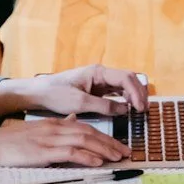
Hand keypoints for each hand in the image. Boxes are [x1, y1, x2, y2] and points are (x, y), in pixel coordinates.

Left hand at [0, 63, 149, 118]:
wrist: (39, 93)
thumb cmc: (56, 94)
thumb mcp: (79, 102)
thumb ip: (103, 106)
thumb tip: (125, 110)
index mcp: (97, 72)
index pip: (125, 78)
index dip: (136, 92)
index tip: (140, 108)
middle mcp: (101, 74)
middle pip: (128, 79)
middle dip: (139, 93)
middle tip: (144, 110)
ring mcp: (100, 81)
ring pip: (124, 85)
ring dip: (134, 96)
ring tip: (140, 111)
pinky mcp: (97, 90)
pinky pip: (116, 92)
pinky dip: (125, 99)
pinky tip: (128, 109)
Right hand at [0, 117, 130, 181]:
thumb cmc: (11, 142)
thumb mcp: (37, 130)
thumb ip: (57, 125)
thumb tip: (73, 120)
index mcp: (54, 123)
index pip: (86, 127)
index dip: (104, 136)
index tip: (117, 145)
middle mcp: (56, 128)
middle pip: (90, 133)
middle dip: (110, 143)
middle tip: (126, 152)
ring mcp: (50, 139)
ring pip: (84, 141)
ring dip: (104, 149)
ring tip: (118, 158)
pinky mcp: (44, 151)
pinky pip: (70, 152)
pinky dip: (87, 157)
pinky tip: (98, 162)